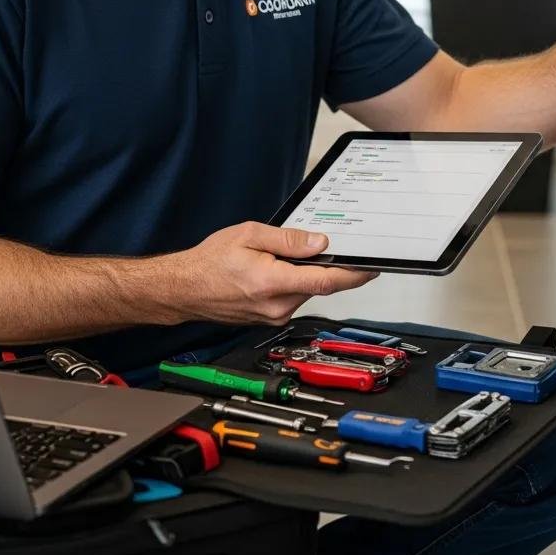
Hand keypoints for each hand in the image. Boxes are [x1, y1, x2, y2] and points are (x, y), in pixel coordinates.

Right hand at [171, 221, 376, 325]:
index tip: (371, 267)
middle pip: (319, 286)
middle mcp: (276, 306)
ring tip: (286, 255)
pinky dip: (296, 283)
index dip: (353, 274)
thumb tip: (319, 243)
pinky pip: (294, 298)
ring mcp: (273, 316)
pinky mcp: (270, 318)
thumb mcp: (249, 236)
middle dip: (327, 266)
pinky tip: (280, 269)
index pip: (325, 281)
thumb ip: (288, 240)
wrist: (183, 289)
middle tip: (326, 245)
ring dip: (308, 274)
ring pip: (307, 292)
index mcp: (272, 283)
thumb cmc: (209, 262)